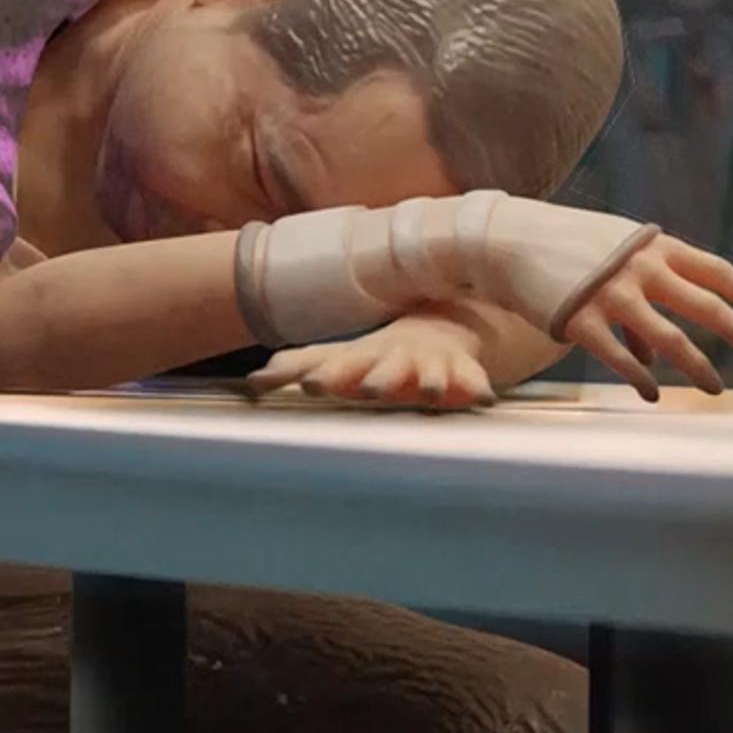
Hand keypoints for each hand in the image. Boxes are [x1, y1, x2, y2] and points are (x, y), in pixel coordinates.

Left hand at [250, 305, 503, 413]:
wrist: (437, 333)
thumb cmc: (375, 356)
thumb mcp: (339, 360)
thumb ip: (296, 368)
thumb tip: (250, 382)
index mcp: (361, 359)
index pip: (339, 365)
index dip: (326, 375)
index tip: (310, 387)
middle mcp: (394, 361)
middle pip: (385, 370)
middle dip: (378, 379)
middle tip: (369, 391)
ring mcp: (429, 366)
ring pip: (430, 375)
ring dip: (429, 382)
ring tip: (431, 393)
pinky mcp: (463, 373)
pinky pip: (473, 380)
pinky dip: (476, 388)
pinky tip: (481, 399)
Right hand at [557, 232, 732, 398]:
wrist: (503, 238)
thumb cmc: (564, 246)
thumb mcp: (613, 255)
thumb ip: (645, 294)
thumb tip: (661, 356)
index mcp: (654, 246)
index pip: (719, 271)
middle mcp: (640, 268)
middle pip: (707, 306)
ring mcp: (610, 293)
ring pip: (669, 338)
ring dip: (698, 366)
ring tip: (716, 389)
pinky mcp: (578, 319)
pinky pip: (618, 357)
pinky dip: (639, 377)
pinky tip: (652, 394)